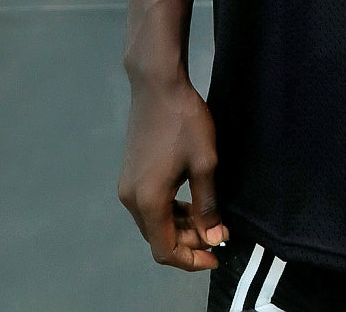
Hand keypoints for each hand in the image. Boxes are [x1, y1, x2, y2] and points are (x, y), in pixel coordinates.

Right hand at [118, 77, 229, 271]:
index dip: (191, 260)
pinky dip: (170, 210)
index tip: (216, 256)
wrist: (158, 84)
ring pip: (153, 222)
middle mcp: (131, 200)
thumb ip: (208, 204)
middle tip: (218, 233)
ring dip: (179, 226)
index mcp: (148, 202)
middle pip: (157, 238)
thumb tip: (214, 236)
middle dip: (188, 242)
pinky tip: (190, 200)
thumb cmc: (184, 121)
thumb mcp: (205, 163)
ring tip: (208, 219)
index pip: (165, 250)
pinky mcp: (130, 173)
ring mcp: (127, 186)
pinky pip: (150, 205)